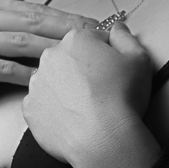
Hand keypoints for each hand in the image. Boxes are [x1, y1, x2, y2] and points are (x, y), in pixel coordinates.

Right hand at [0, 0, 98, 142]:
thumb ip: (13, 30)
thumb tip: (59, 31)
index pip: (36, 10)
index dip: (68, 18)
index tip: (96, 28)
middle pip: (34, 22)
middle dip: (69, 31)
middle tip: (99, 41)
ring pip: (23, 43)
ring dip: (55, 52)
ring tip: (82, 61)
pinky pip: (5, 69)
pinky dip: (29, 76)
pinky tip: (51, 84)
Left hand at [21, 20, 153, 167]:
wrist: (103, 139)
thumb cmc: (122, 98)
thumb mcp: (138, 59)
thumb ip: (125, 37)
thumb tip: (117, 27)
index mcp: (76, 39)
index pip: (91, 38)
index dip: (106, 54)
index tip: (113, 69)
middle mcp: (50, 57)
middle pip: (68, 58)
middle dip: (82, 70)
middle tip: (101, 90)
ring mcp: (36, 84)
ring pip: (53, 81)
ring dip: (66, 89)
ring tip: (86, 107)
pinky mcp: (30, 109)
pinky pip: (42, 106)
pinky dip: (54, 111)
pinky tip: (72, 119)